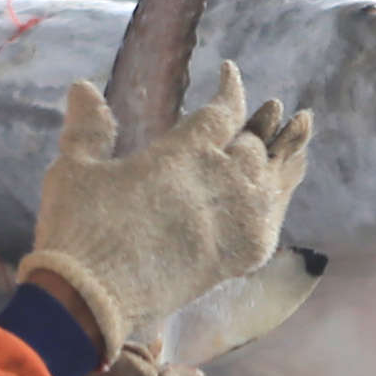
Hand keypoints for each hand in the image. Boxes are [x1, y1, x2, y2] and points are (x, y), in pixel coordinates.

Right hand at [18, 61, 315, 355]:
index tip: (230, 74)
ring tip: (301, 134)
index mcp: (183, 152)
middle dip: (261, 123)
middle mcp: (219, 181)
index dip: (230, 90)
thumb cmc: (78, 232)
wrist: (90, 301)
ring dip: (286, 153)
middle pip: (254, 143)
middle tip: (273, 110)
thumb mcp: (74, 171)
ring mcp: (233, 221)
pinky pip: (273, 220)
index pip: (222, 110)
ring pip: (274, 178)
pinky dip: (281, 198)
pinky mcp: (236, 258)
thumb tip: (83, 86)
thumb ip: (87, 129)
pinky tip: (283, 191)